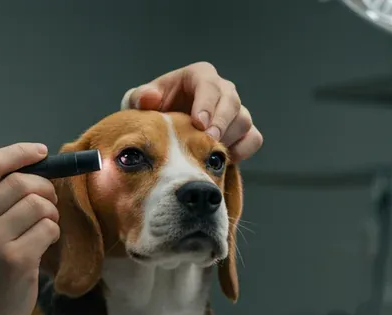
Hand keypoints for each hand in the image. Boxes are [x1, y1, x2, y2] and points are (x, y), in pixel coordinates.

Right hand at [0, 143, 60, 314]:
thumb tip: (37, 164)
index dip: (20, 153)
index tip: (41, 153)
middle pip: (20, 182)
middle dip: (44, 188)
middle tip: (48, 202)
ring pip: (39, 205)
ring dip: (50, 213)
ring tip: (43, 227)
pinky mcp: (15, 260)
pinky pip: (49, 228)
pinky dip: (53, 233)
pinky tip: (42, 246)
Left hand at [123, 61, 262, 162]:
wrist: (165, 132)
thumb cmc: (153, 111)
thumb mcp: (138, 102)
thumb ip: (139, 97)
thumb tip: (149, 98)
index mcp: (198, 76)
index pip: (208, 84)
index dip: (206, 103)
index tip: (198, 123)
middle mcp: (221, 90)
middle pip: (232, 101)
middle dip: (221, 122)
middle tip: (208, 140)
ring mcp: (235, 111)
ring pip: (244, 120)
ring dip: (230, 137)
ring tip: (211, 151)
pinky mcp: (242, 131)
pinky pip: (253, 138)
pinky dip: (243, 150)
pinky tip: (225, 160)